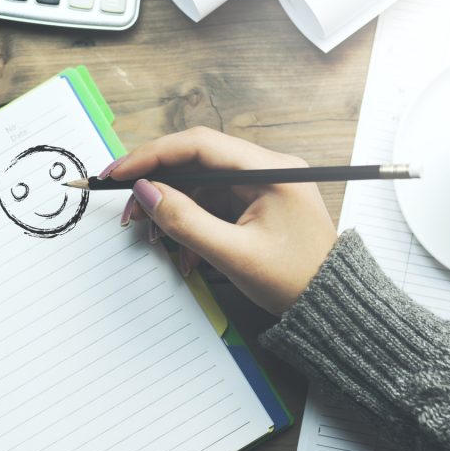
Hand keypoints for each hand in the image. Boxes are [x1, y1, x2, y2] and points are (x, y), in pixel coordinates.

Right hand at [104, 127, 336, 314]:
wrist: (330, 306)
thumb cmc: (294, 281)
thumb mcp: (233, 255)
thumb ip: (185, 221)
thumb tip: (146, 191)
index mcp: (270, 170)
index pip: (199, 145)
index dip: (152, 155)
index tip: (119, 172)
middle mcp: (267, 167)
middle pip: (196, 161)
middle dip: (158, 184)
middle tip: (128, 209)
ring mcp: (261, 184)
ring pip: (200, 183)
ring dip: (173, 208)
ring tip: (154, 235)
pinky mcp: (256, 202)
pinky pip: (213, 203)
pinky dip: (192, 222)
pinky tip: (186, 252)